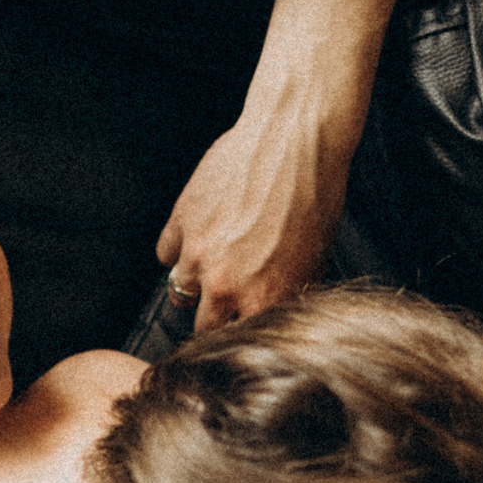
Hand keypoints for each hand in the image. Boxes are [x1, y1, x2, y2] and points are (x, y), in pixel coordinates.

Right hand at [157, 99, 345, 330]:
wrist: (294, 140)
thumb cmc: (314, 194)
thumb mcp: (317, 257)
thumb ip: (289, 292)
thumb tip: (278, 311)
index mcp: (264, 298)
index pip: (240, 342)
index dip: (242, 335)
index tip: (242, 329)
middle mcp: (226, 284)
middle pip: (203, 328)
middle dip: (216, 317)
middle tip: (227, 301)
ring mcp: (198, 253)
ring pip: (180, 292)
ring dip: (195, 284)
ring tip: (214, 264)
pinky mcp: (181, 221)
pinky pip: (166, 253)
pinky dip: (179, 248)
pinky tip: (199, 235)